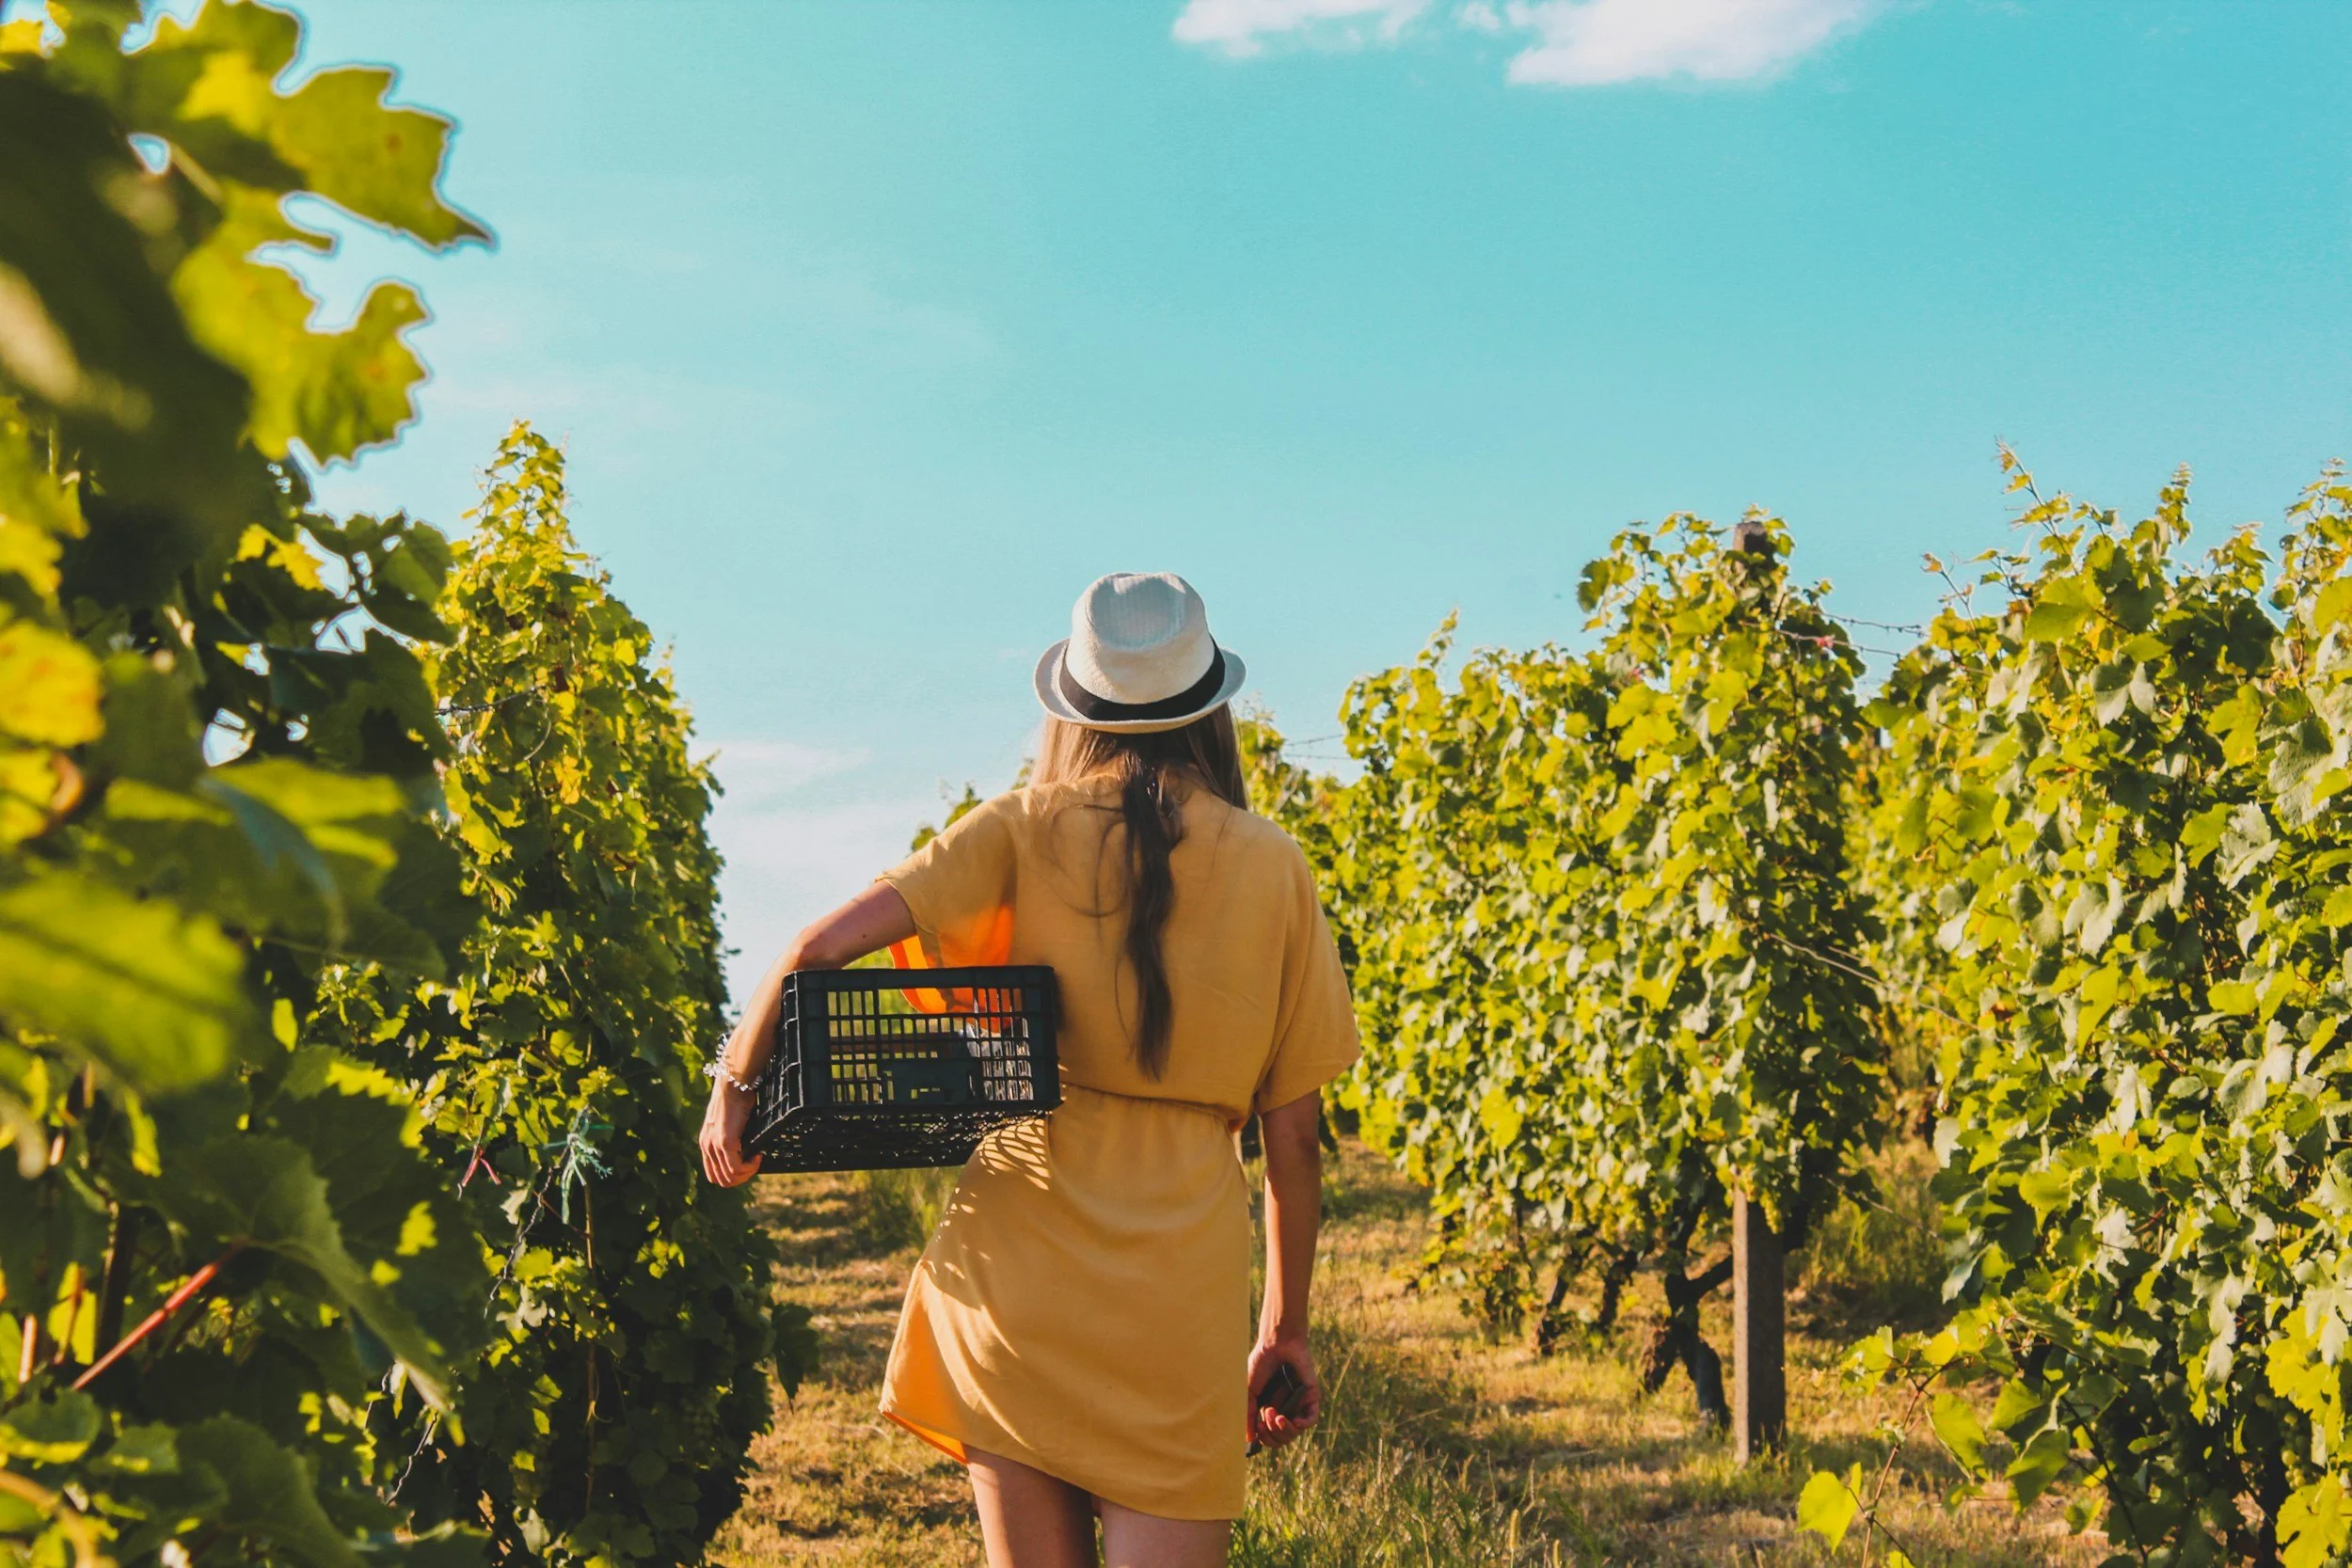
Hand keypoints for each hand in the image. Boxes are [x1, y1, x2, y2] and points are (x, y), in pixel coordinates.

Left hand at [699, 1079, 761, 1187]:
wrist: (734, 1084)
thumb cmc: (736, 1099)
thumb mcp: (730, 1122)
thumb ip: (732, 1136)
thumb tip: (745, 1149)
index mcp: (706, 1143)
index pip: (714, 1175)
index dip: (732, 1176)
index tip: (747, 1164)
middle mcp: (707, 1147)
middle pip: (721, 1180)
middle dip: (741, 1178)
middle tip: (754, 1165)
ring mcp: (715, 1146)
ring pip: (730, 1177)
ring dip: (747, 1173)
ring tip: (757, 1159)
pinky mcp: (726, 1142)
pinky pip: (736, 1168)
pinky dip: (750, 1167)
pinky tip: (758, 1155)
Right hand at [1245, 1335, 1320, 1449]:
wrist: (1276, 1343)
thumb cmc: (1261, 1363)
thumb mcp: (1249, 1391)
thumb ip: (1249, 1415)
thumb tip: (1249, 1439)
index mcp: (1270, 1408)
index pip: (1270, 1436)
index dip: (1264, 1438)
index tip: (1257, 1428)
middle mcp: (1285, 1408)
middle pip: (1282, 1438)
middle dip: (1271, 1435)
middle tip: (1263, 1421)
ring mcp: (1299, 1404)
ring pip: (1295, 1432)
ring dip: (1282, 1428)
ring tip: (1273, 1413)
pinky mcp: (1311, 1397)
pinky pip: (1311, 1420)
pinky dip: (1301, 1425)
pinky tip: (1291, 1420)